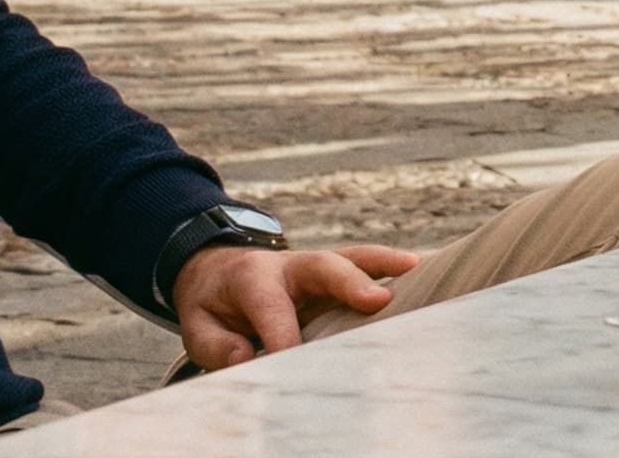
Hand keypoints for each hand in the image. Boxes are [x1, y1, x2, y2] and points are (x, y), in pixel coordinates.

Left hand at [171, 243, 419, 370]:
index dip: (283, 334)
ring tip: (415, 266)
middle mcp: (289, 265)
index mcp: (250, 279)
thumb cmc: (214, 305)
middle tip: (377, 301)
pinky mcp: (335, 270)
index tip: (294, 361)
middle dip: (350, 283)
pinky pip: (365, 262)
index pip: (271, 307)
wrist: (218, 269)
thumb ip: (216, 345)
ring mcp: (315, 265)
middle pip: (323, 266)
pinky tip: (421, 268)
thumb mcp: (197, 325)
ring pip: (351, 256)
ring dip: (383, 262)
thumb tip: (247, 357)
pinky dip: (391, 265)